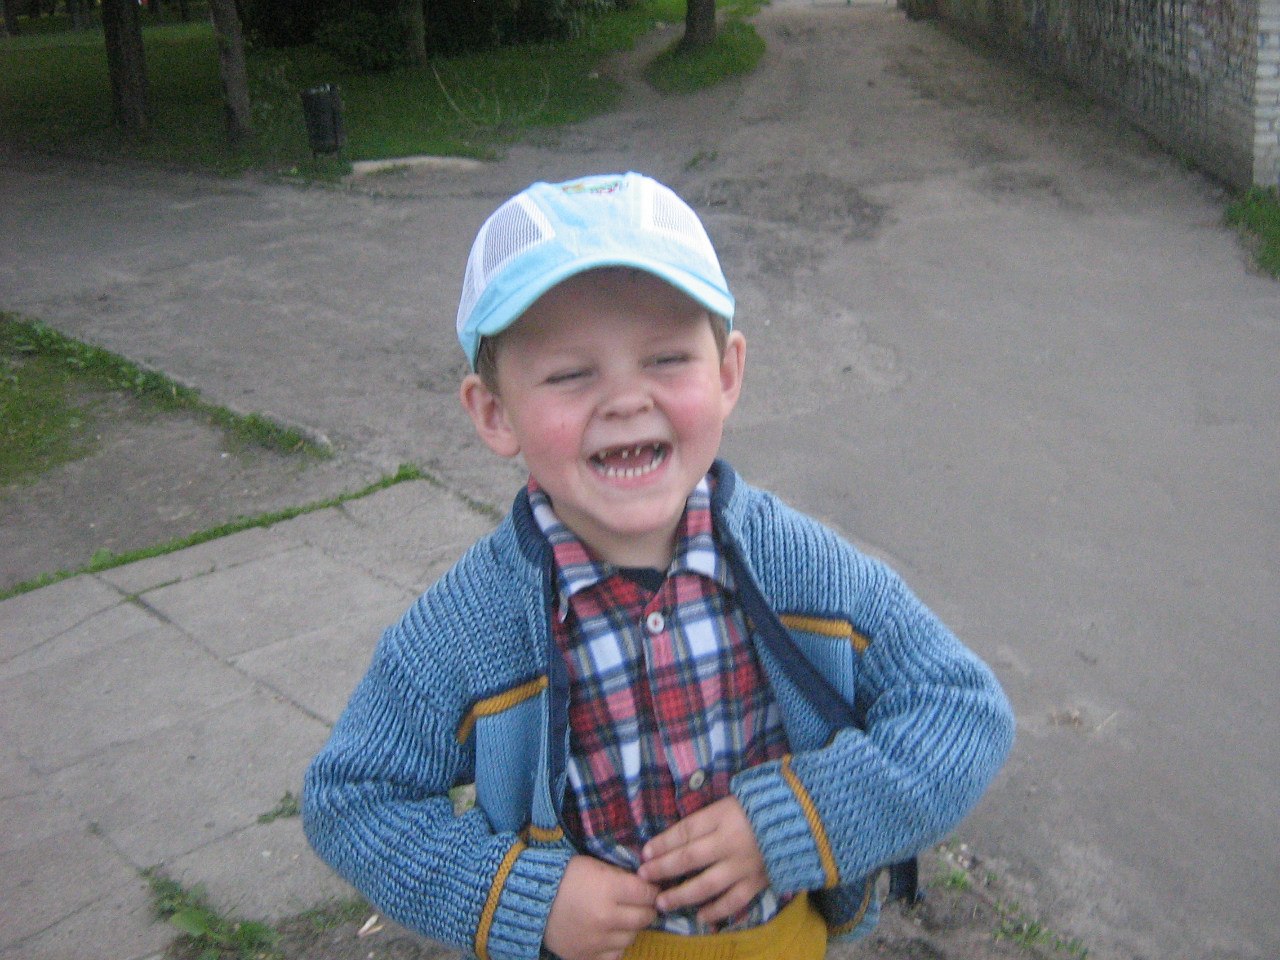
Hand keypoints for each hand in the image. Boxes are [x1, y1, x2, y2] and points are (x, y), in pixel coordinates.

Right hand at [543, 855, 658, 959]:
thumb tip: (646, 886)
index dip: (651, 890)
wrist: (531, 900)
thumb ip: (621, 877)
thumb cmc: (565, 876)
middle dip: (646, 909)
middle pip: (644, 918)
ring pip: (631, 938)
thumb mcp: (595, 866)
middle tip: (640, 904)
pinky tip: (608, 935)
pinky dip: (615, 946)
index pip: (647, 894)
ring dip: (631, 928)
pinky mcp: (586, 956)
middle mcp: (606, 918)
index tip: (649, 889)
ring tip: (622, 918)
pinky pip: (615, 955)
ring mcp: (596, 941)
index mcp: (608, 889)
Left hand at [637, 796, 769, 925]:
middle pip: (689, 857)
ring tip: (663, 903)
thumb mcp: (733, 800)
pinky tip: (700, 916)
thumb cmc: (762, 805)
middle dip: (663, 868)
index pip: (685, 831)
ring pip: (706, 884)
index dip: (662, 842)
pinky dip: (716, 910)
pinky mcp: (757, 881)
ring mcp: (743, 864)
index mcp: (722, 816)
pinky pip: (732, 901)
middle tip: (644, 877)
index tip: (645, 852)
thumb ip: (709, 817)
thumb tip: (681, 834)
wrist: (803, 818)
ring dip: (682, 895)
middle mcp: (729, 842)